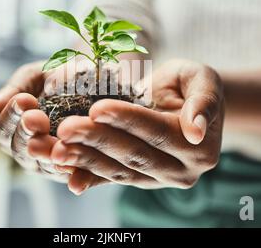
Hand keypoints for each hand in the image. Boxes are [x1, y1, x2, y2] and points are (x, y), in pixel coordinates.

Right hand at [0, 61, 106, 186]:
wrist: (92, 81)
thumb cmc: (56, 77)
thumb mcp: (32, 78)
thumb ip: (10, 95)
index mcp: (12, 127)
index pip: (3, 128)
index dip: (11, 116)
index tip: (24, 100)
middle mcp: (26, 149)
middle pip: (19, 148)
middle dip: (27, 132)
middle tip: (37, 118)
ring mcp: (47, 162)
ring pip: (40, 162)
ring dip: (45, 150)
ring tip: (56, 136)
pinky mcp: (72, 171)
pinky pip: (68, 173)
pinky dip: (69, 169)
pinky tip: (72, 159)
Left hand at [51, 60, 223, 192]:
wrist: (186, 104)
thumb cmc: (192, 85)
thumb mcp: (204, 81)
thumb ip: (204, 102)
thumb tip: (196, 132)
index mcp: (198, 148)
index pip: (158, 133)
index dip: (127, 120)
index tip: (97, 108)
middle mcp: (180, 171)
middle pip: (134, 156)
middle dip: (97, 141)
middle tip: (66, 128)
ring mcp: (157, 180)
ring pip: (118, 171)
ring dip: (85, 160)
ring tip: (56, 149)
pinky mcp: (138, 180)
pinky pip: (110, 180)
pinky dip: (87, 177)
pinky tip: (65, 174)